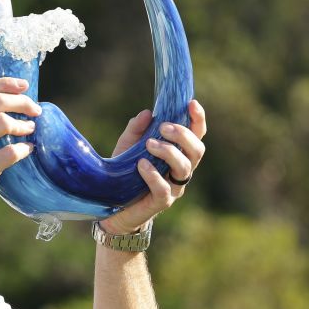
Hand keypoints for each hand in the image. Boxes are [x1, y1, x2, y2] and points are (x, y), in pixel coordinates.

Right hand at [0, 77, 40, 222]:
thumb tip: (6, 105)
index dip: (5, 83)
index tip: (24, 85)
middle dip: (22, 102)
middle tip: (35, 111)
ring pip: (3, 121)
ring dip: (23, 124)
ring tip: (30, 129)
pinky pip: (11, 151)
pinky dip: (24, 148)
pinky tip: (28, 150)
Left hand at [101, 99, 206, 234]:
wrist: (111, 205)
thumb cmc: (125, 173)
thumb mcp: (127, 146)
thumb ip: (136, 129)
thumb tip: (147, 113)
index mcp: (178, 154)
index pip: (196, 135)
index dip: (198, 120)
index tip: (191, 103)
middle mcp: (181, 170)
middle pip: (197, 150)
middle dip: (183, 135)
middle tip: (164, 127)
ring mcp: (174, 188)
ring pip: (185, 168)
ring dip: (169, 152)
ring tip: (149, 144)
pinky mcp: (161, 202)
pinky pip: (165, 189)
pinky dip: (154, 175)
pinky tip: (141, 165)